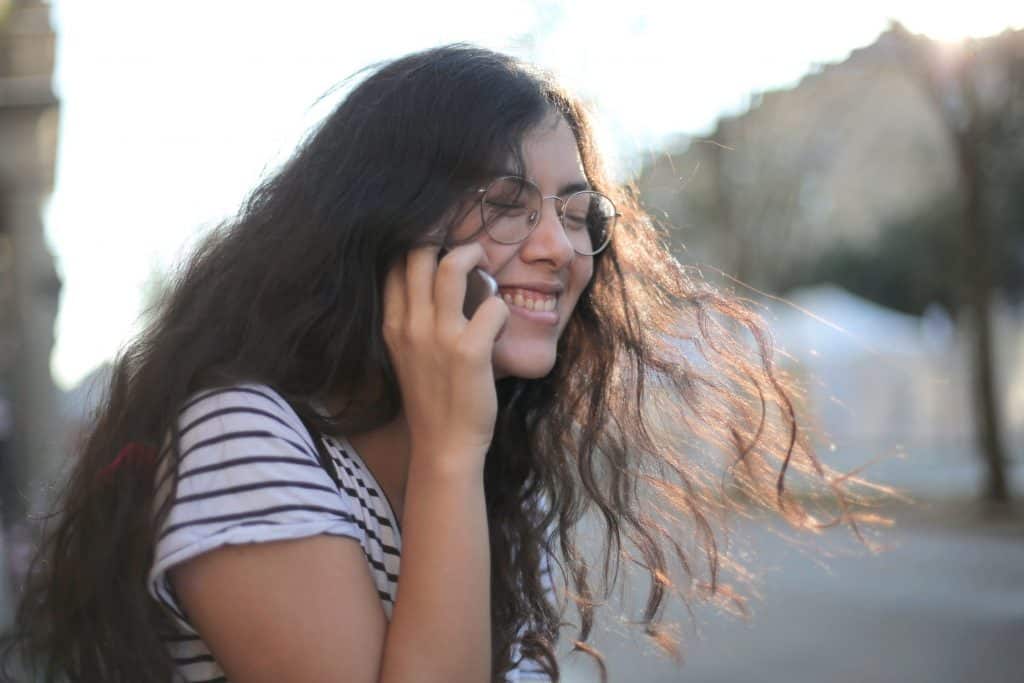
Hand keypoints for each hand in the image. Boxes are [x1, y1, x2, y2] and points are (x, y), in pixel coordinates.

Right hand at [382, 244, 508, 471]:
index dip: (415, 243)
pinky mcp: (470, 352)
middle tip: (466, 250)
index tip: (436, 242)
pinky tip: (498, 323)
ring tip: (484, 264)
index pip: (394, 263)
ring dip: (473, 256)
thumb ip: (415, 319)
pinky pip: (492, 306)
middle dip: (443, 239)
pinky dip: (500, 308)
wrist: (443, 445)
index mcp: (393, 324)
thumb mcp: (408, 354)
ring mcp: (439, 337)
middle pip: (417, 253)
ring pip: (452, 267)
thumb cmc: (432, 398)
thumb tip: (437, 280)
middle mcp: (411, 325)